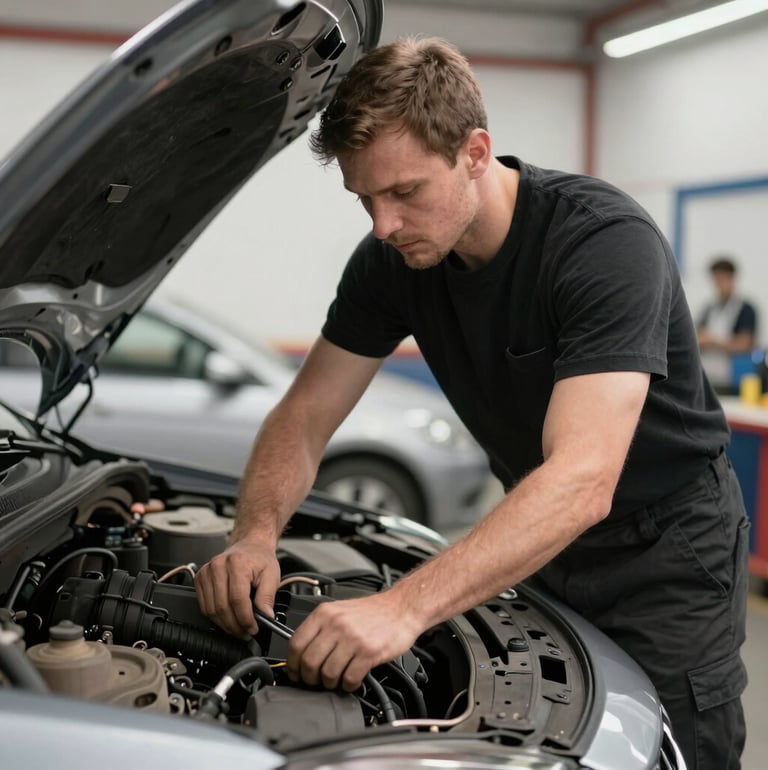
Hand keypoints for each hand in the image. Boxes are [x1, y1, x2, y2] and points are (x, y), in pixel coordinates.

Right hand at [194, 539, 279, 638]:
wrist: (250, 546)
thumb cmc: (260, 559)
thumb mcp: (272, 575)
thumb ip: (268, 597)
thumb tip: (266, 617)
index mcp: (237, 563)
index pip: (237, 599)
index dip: (245, 619)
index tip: (253, 629)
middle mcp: (218, 566)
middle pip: (222, 607)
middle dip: (235, 626)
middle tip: (246, 633)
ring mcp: (206, 572)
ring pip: (211, 610)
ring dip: (225, 625)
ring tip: (238, 628)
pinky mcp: (200, 578)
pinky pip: (204, 606)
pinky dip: (215, 617)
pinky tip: (227, 619)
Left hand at [286, 592, 421, 691]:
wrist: (401, 607)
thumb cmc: (372, 611)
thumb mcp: (340, 610)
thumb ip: (321, 628)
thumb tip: (302, 653)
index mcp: (325, 613)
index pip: (296, 644)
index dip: (293, 665)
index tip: (296, 673)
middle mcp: (336, 624)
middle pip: (309, 662)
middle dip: (310, 678)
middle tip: (316, 681)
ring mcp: (353, 638)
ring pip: (328, 673)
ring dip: (330, 683)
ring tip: (336, 680)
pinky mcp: (369, 652)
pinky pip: (350, 678)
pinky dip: (349, 685)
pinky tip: (352, 680)